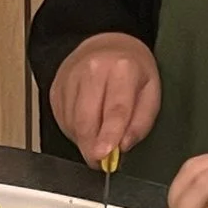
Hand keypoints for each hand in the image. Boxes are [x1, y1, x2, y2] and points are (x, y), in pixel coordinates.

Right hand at [50, 34, 159, 169]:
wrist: (105, 45)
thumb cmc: (132, 71)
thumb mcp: (151, 92)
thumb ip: (141, 123)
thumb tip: (124, 146)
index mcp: (122, 69)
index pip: (115, 109)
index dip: (108, 135)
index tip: (103, 155)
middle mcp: (92, 70)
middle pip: (87, 119)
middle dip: (92, 147)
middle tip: (101, 162)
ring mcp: (70, 78)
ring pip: (72, 123)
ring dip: (84, 140)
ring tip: (98, 137)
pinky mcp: (56, 89)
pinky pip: (62, 120)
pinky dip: (75, 131)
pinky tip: (87, 125)